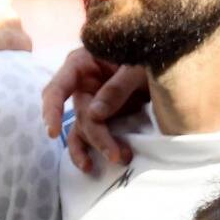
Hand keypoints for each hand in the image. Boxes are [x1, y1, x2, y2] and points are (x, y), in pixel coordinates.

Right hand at [41, 47, 147, 172]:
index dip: (52, 109)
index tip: (52, 131)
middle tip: (116, 154)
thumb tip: (94, 114)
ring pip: (83, 128)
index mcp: (81, 64)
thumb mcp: (136, 66)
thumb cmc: (147, 53)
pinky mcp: (101, 115)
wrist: (168, 60)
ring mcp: (90, 100)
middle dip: (96, 136)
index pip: (57, 87)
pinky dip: (89, 149)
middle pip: (79, 114)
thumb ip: (117, 87)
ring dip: (94, 147)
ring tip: (109, 162)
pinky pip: (88, 134)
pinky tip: (90, 166)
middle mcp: (80, 84)